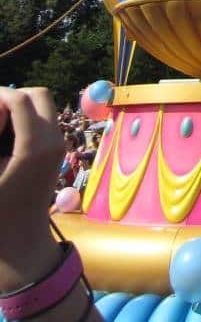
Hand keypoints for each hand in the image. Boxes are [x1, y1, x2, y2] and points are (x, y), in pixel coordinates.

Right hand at [0, 87, 62, 291]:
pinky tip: (7, 133)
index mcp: (35, 146)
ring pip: (44, 104)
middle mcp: (54, 140)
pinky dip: (28, 116)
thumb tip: (0, 106)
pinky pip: (45, 119)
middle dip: (14, 95)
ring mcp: (59, 144)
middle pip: (38, 95)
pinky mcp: (58, 149)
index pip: (19, 100)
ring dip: (21, 105)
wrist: (21, 240)